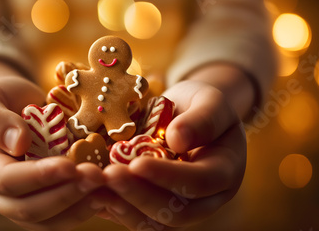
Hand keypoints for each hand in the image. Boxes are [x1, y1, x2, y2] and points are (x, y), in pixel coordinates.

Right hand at [0, 76, 105, 229]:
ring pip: (48, 220)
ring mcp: (21, 201)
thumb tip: (19, 143)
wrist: (12, 107)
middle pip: (28, 208)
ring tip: (106, 187)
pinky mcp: (44, 201)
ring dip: (79, 206)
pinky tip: (108, 193)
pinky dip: (86, 207)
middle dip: (65, 195)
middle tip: (96, 177)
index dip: (37, 176)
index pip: (5, 180)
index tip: (68, 165)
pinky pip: (63, 216)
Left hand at [102, 80, 246, 229]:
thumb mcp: (210, 101)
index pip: (200, 182)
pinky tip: (93, 193)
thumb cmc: (202, 105)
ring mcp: (182, 207)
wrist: (190, 115)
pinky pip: (138, 218)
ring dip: (123, 207)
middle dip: (140, 196)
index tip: (137, 164)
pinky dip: (115, 208)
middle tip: (109, 175)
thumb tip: (178, 139)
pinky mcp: (158, 207)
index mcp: (226, 171)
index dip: (168, 176)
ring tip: (95, 187)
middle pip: (177, 212)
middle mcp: (206, 198)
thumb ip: (202, 119)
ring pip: (155, 223)